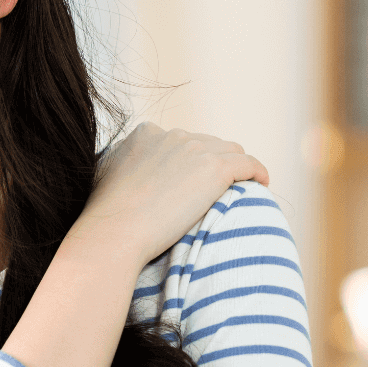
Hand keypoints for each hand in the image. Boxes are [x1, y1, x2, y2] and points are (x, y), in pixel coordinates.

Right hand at [74, 122, 269, 266]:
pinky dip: (257, 172)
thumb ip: (125, 168)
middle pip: (206, 143)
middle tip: (217, 190)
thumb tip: (134, 178)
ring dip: (236, 168)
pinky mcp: (215, 167)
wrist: (114, 232)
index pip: (180, 141)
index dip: (189, 161)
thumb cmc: (106, 219)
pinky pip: (248, 164)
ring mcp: (195, 148)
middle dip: (212, 164)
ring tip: (242, 187)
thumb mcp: (108, 178)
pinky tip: (261, 185)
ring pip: (230, 152)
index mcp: (145, 134)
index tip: (192, 181)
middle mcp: (172, 135)